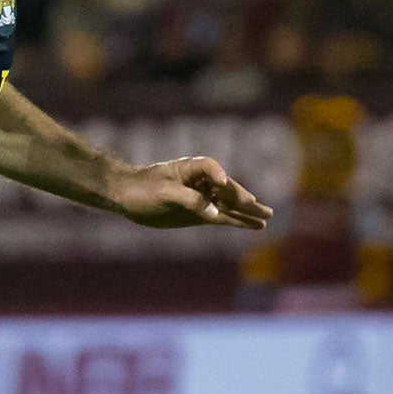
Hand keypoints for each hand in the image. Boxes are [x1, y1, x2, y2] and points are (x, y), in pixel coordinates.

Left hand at [113, 156, 272, 228]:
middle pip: (228, 189)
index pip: (212, 168)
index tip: (222, 184)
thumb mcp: (164, 192)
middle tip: (262, 209)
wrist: (125, 196)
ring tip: (268, 217)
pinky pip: (223, 218)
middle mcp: (202, 182)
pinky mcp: (200, 214)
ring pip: (230, 206)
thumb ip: (190, 201)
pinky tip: (254, 226)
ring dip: (248, 212)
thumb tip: (215, 215)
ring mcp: (203, 199)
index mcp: (192, 167)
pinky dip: (238, 222)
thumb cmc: (141, 188)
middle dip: (244, 199)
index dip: (219, 177)